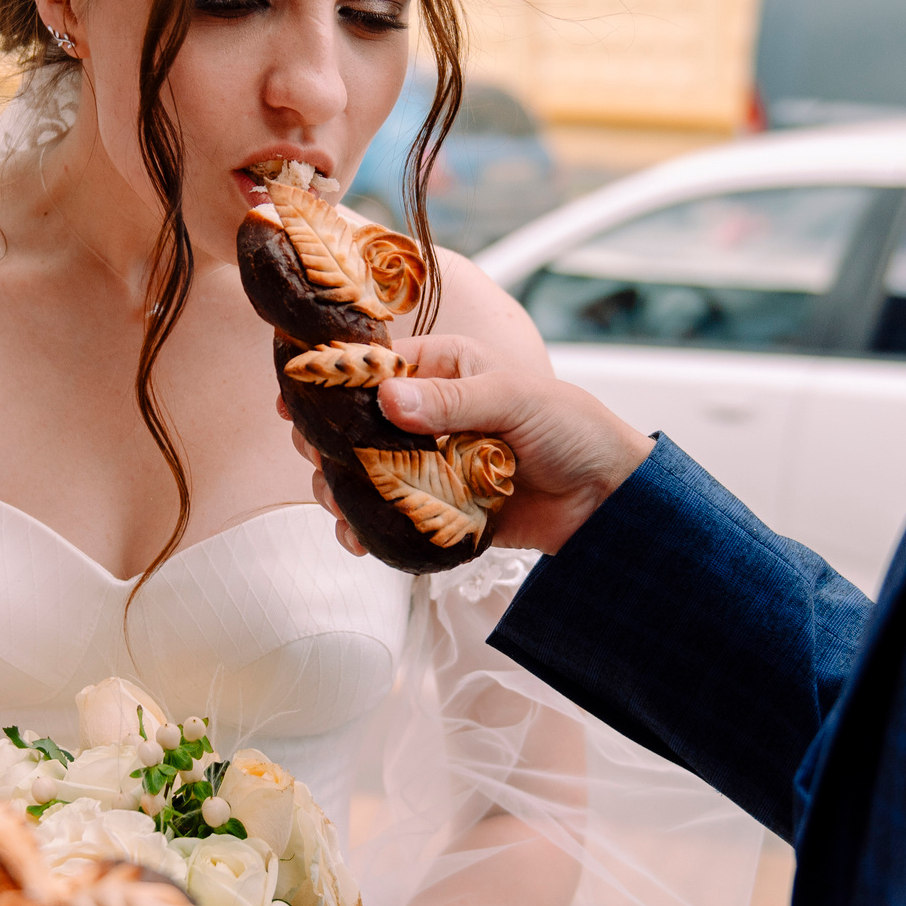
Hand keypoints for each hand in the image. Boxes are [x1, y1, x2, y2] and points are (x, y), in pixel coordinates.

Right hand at [286, 332, 653, 558]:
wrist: (607, 499)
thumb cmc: (571, 428)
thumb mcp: (515, 399)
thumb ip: (453, 401)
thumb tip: (389, 400)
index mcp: (446, 371)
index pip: (377, 369)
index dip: (334, 382)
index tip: (297, 399)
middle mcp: (430, 414)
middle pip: (356, 424)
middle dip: (327, 441)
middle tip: (312, 454)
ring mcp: (430, 463)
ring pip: (365, 473)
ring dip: (341, 487)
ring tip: (334, 500)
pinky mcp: (437, 509)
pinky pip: (389, 516)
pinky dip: (367, 527)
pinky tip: (355, 536)